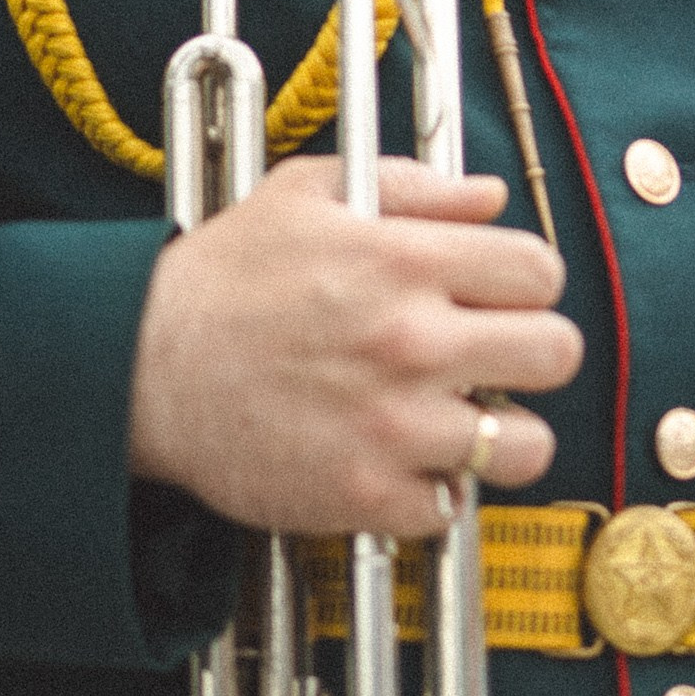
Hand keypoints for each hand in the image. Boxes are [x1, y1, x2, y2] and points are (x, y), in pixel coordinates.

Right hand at [129, 157, 580, 538]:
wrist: (137, 368)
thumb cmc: (220, 280)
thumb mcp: (308, 193)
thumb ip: (411, 186)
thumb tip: (489, 196)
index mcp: (404, 260)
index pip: (541, 271)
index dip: (526, 283)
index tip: (501, 297)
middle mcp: (412, 341)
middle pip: (557, 353)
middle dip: (532, 352)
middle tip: (491, 358)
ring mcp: (393, 425)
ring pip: (526, 445)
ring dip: (500, 435)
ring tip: (460, 422)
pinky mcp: (365, 496)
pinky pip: (451, 508)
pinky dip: (430, 492)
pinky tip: (398, 461)